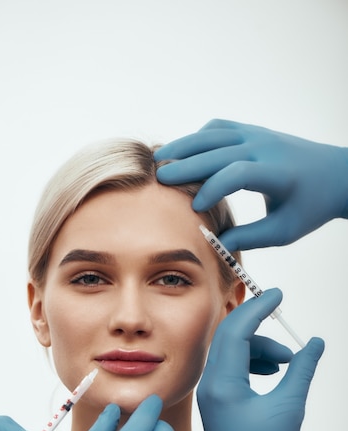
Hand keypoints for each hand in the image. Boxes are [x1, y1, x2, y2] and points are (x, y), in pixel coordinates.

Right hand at [155, 119, 347, 249]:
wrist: (335, 174)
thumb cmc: (310, 206)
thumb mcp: (284, 231)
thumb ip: (250, 238)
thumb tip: (216, 245)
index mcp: (276, 172)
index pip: (236, 173)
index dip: (212, 188)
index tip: (195, 208)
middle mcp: (263, 147)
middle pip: (216, 151)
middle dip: (186, 165)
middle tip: (158, 178)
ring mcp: (256, 134)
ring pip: (212, 134)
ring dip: (184, 146)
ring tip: (158, 159)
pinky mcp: (252, 131)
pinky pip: (218, 128)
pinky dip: (198, 139)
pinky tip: (183, 154)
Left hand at [197, 288, 323, 430]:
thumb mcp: (290, 408)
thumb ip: (302, 370)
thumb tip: (315, 342)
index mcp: (222, 384)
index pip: (235, 331)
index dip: (257, 308)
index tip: (278, 294)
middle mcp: (210, 384)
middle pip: (230, 337)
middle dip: (258, 323)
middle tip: (281, 310)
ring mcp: (211, 392)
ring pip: (234, 352)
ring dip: (261, 348)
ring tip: (288, 360)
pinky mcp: (217, 399)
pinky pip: (233, 367)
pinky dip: (254, 362)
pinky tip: (274, 370)